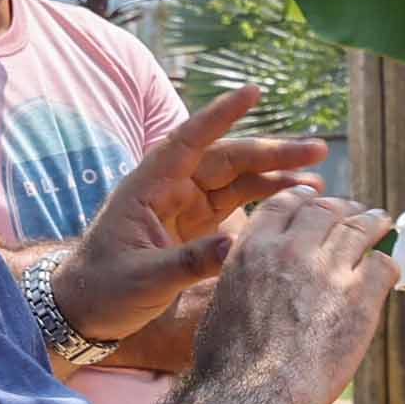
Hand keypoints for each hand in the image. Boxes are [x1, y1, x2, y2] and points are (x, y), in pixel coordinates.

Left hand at [58, 83, 328, 343]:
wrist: (86, 310)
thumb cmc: (103, 290)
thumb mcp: (144, 279)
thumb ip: (189, 263)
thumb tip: (236, 248)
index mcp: (149, 188)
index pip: (188, 140)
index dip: (220, 115)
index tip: (253, 93)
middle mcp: (170, 189)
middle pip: (226, 159)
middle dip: (271, 152)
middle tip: (318, 150)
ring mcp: (186, 207)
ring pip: (237, 180)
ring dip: (276, 175)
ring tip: (318, 178)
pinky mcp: (197, 228)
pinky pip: (238, 206)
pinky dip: (267, 202)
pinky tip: (296, 202)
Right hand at [172, 184, 392, 403]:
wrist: (257, 395)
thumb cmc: (230, 363)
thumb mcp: (223, 305)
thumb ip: (244, 279)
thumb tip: (255, 279)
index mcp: (252, 249)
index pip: (283, 205)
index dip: (303, 198)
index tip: (313, 198)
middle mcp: (291, 251)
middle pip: (325, 211)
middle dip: (342, 206)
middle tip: (355, 209)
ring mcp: (328, 272)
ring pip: (359, 230)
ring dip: (373, 222)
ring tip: (382, 220)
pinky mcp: (360, 299)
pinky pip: (383, 267)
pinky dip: (387, 263)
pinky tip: (388, 268)